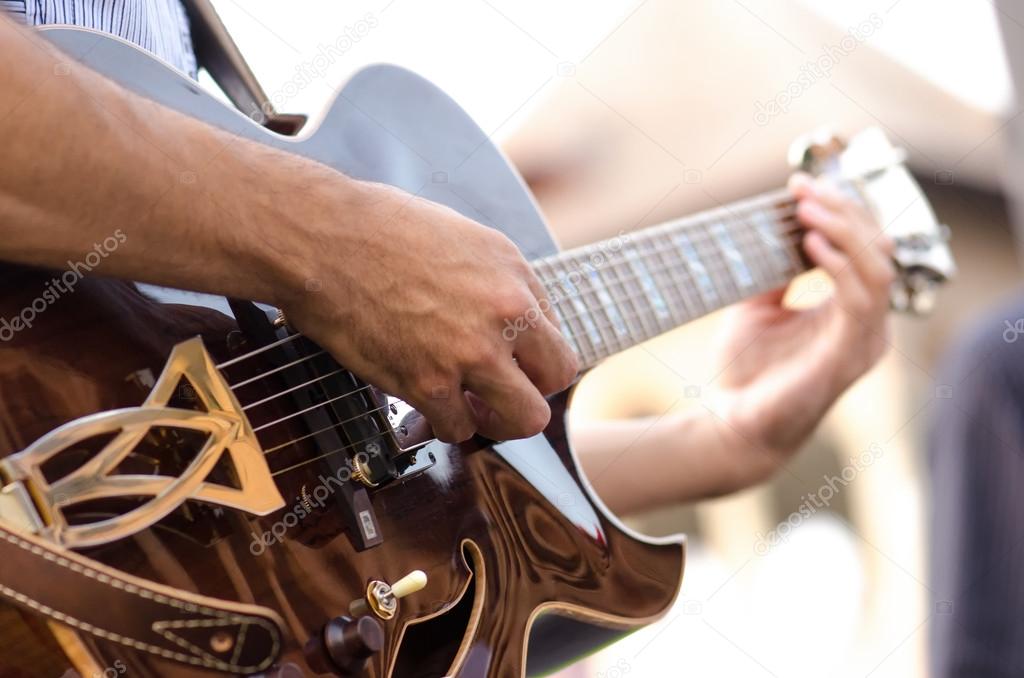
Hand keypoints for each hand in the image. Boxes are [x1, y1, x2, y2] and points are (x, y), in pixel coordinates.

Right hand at [277, 180, 577, 442]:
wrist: (322, 238)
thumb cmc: (381, 229)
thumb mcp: (466, 238)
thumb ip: (502, 283)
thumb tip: (520, 319)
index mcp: (515, 278)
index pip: (558, 346)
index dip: (534, 362)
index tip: (512, 365)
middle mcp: (503, 315)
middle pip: (552, 388)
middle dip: (526, 397)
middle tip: (499, 393)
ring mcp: (468, 353)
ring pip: (519, 421)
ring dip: (491, 419)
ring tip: (467, 405)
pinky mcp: (426, 382)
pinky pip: (457, 429)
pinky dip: (444, 423)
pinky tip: (429, 402)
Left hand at [712, 173, 894, 464]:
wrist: (732, 424)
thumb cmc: (747, 372)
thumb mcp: (757, 309)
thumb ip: (774, 274)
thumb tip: (773, 229)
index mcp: (850, 313)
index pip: (866, 250)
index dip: (840, 212)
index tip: (800, 185)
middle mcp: (865, 326)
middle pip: (879, 252)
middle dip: (844, 212)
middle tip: (805, 190)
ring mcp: (861, 342)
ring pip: (878, 270)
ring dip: (844, 232)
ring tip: (807, 209)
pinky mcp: (846, 358)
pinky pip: (858, 302)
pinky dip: (839, 267)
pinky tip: (810, 245)